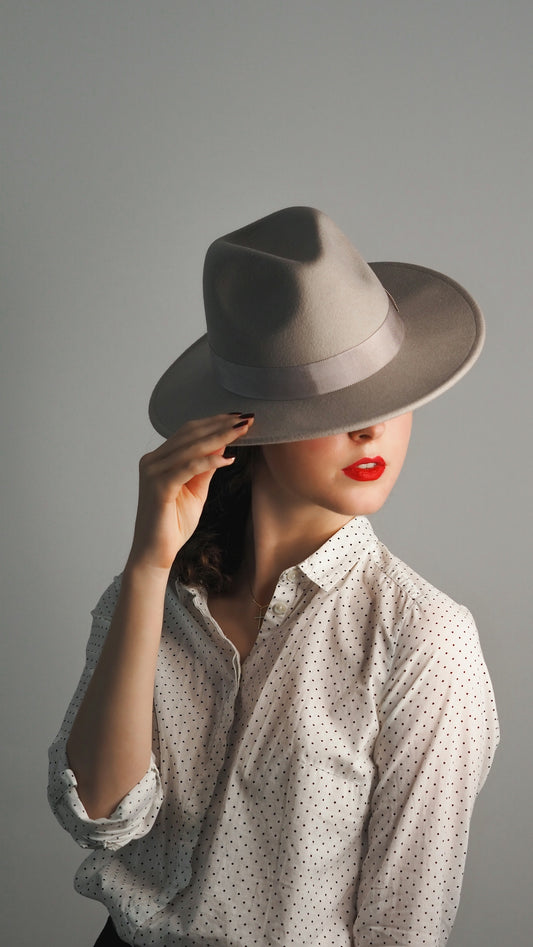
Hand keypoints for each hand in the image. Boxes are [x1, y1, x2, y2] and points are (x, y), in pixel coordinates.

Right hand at [127, 413, 253, 573]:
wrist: (155, 553)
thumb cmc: (173, 524)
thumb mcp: (196, 490)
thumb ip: (205, 467)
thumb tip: (222, 443)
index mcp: (159, 459)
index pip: (189, 432)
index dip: (215, 422)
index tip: (239, 417)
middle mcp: (152, 461)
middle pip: (191, 434)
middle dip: (221, 425)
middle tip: (247, 418)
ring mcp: (153, 472)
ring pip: (190, 447)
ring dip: (220, 437)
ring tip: (243, 431)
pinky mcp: (158, 487)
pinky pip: (187, 468)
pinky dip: (209, 461)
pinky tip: (228, 458)